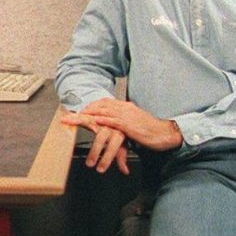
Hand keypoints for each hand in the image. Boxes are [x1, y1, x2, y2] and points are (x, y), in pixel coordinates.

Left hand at [63, 99, 182, 153]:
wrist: (165, 133)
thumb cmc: (151, 131)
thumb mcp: (134, 125)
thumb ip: (123, 124)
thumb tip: (116, 128)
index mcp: (126, 106)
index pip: (105, 102)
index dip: (91, 105)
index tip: (80, 109)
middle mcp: (125, 108)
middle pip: (100, 106)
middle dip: (84, 110)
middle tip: (70, 115)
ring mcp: (126, 115)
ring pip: (102, 112)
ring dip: (87, 115)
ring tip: (75, 119)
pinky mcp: (129, 125)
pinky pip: (113, 121)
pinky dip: (101, 119)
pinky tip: (93, 121)